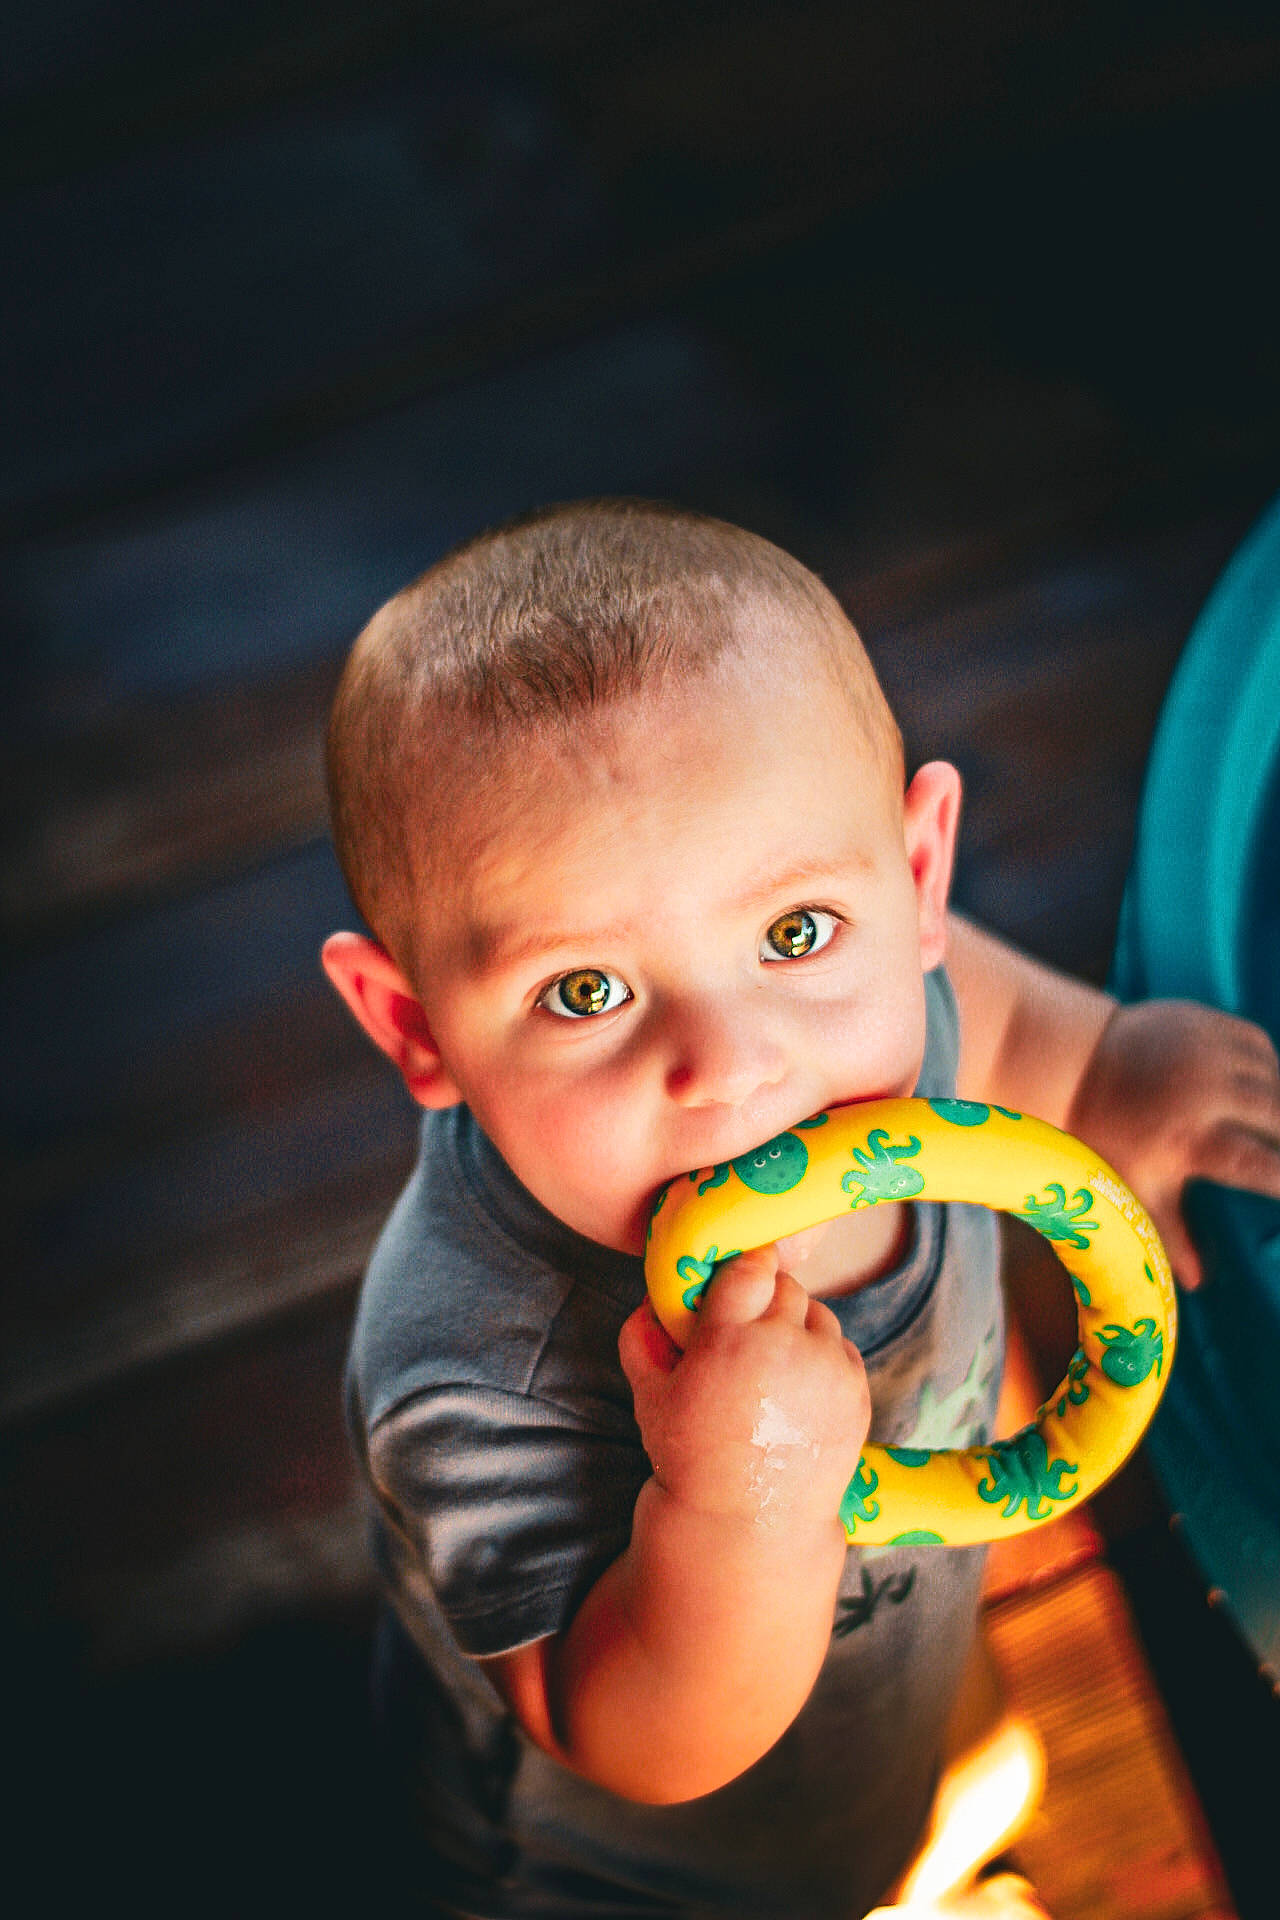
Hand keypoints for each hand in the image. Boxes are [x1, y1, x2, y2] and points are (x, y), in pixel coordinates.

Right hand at [618, 1247, 869, 1533]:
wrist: (750, 1522)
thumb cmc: (692, 1456)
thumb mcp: (650, 1397)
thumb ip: (641, 1338)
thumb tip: (652, 1300)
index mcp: (730, 1341)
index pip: (751, 1265)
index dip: (744, 1266)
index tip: (737, 1279)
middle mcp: (785, 1348)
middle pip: (786, 1286)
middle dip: (765, 1299)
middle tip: (746, 1330)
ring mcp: (827, 1370)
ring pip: (818, 1313)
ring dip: (797, 1325)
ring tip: (771, 1364)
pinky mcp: (857, 1392)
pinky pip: (841, 1346)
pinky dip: (822, 1355)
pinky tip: (795, 1387)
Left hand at [1067, 1000, 1279, 1286]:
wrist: (1071, 1063)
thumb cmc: (1101, 1136)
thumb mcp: (1131, 1188)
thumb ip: (1170, 1234)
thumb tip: (1196, 1285)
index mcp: (1189, 1140)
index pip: (1263, 1168)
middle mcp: (1206, 1092)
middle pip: (1279, 1118)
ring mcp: (1208, 1052)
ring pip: (1275, 1080)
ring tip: (1274, 1127)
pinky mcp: (1207, 1023)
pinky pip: (1259, 1047)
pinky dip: (1267, 1069)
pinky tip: (1264, 1089)